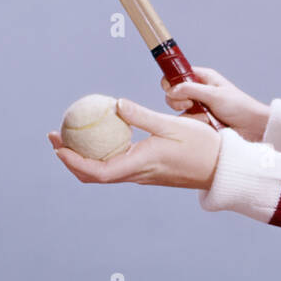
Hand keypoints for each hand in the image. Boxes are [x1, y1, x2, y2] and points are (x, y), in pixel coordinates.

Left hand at [47, 97, 222, 189]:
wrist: (223, 167)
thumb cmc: (201, 145)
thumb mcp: (171, 125)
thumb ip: (141, 116)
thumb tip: (115, 105)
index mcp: (140, 164)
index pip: (97, 171)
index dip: (73, 161)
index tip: (58, 146)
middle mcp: (138, 174)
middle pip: (94, 175)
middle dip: (71, 158)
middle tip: (57, 137)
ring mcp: (143, 174)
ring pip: (104, 172)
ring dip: (83, 157)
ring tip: (73, 136)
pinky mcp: (150, 171)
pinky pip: (117, 166)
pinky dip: (102, 155)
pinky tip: (104, 137)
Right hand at [161, 66, 270, 142]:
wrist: (252, 127)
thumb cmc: (239, 106)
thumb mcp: (215, 95)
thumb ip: (191, 90)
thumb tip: (171, 90)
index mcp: (203, 77)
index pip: (177, 74)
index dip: (171, 81)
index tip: (173, 91)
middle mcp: (198, 90)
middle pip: (173, 93)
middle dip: (177, 101)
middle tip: (190, 105)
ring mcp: (198, 106)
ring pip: (178, 109)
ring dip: (188, 114)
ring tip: (204, 117)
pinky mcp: (200, 121)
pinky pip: (187, 122)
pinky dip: (194, 123)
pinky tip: (207, 124)